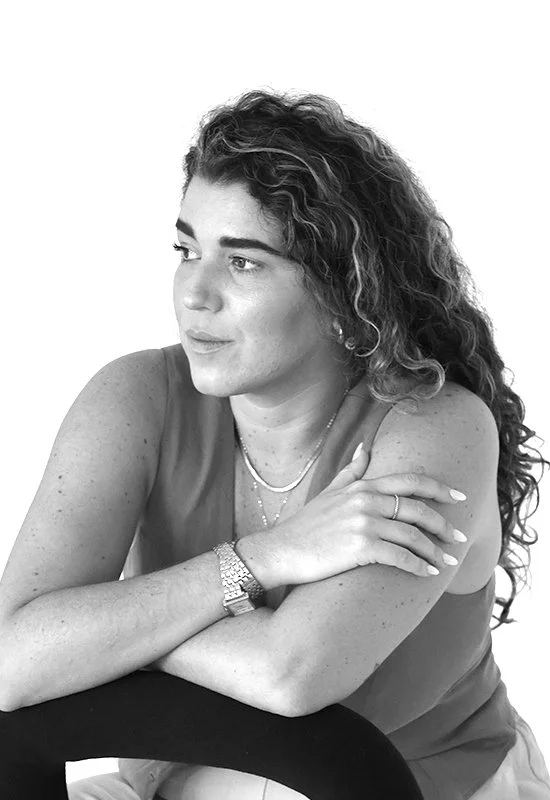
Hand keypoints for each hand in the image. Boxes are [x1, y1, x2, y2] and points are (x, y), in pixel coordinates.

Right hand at [269, 443, 467, 585]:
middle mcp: (365, 501)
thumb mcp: (329, 491)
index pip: (410, 481)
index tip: (460, 497)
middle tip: (459, 537)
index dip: (439, 488)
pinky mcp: (359, 549)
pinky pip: (400, 557)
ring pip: (412, 536)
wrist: (280, 550)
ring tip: (446, 562)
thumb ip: (352, 471)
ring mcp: (362, 524)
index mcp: (362, 486)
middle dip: (443, 524)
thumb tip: (367, 449)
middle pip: (417, 509)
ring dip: (434, 550)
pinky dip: (418, 566)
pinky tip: (428, 574)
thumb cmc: (305, 525)